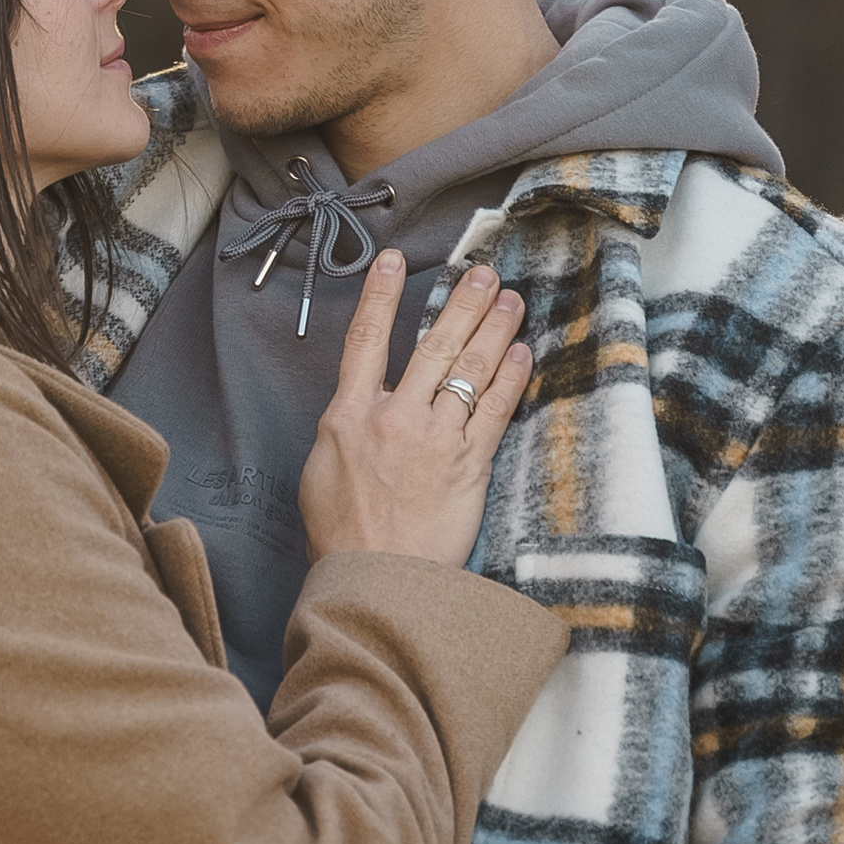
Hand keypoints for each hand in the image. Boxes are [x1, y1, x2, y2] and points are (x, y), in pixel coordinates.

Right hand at [297, 253, 531, 566]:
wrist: (374, 583)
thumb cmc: (342, 535)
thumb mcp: (320, 471)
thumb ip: (344, 429)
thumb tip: (359, 406)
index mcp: (349, 417)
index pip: (366, 341)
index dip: (381, 296)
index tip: (394, 260)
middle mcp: (394, 418)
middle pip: (433, 345)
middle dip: (462, 303)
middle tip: (484, 272)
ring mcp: (435, 440)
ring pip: (470, 370)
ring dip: (494, 328)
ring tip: (511, 299)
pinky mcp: (469, 466)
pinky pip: (496, 410)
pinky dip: (510, 376)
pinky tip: (522, 352)